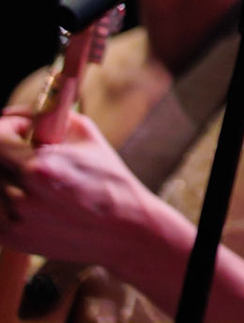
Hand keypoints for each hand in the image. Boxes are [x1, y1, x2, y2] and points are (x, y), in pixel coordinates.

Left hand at [0, 111, 165, 264]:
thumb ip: (47, 118)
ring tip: (32, 177)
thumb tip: (11, 113)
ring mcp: (13, 221)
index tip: (19, 129)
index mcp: (39, 167)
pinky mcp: (10, 239)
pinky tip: (29, 196)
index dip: (5, 128)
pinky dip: (6, 197)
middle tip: (25, 151)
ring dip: (7, 175)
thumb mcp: (87, 137)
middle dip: (7, 151)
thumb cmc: (109, 179)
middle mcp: (21, 197)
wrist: (122, 229)